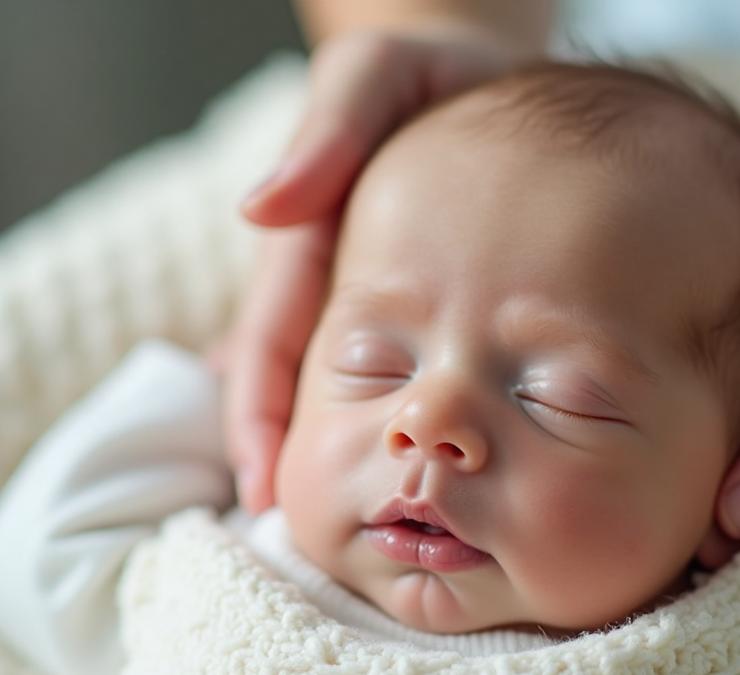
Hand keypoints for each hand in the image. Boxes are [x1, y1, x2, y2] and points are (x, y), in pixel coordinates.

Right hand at [226, 28, 534, 511]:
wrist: (481, 68)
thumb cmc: (432, 70)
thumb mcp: (378, 73)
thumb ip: (327, 129)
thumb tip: (260, 211)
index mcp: (309, 239)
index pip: (270, 341)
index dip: (258, 415)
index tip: (263, 488)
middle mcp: (330, 277)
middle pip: (296, 382)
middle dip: (290, 459)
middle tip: (308, 542)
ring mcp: (365, 293)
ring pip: (337, 390)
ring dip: (334, 455)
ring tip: (352, 531)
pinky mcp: (409, 302)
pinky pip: (389, 374)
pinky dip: (381, 423)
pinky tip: (399, 471)